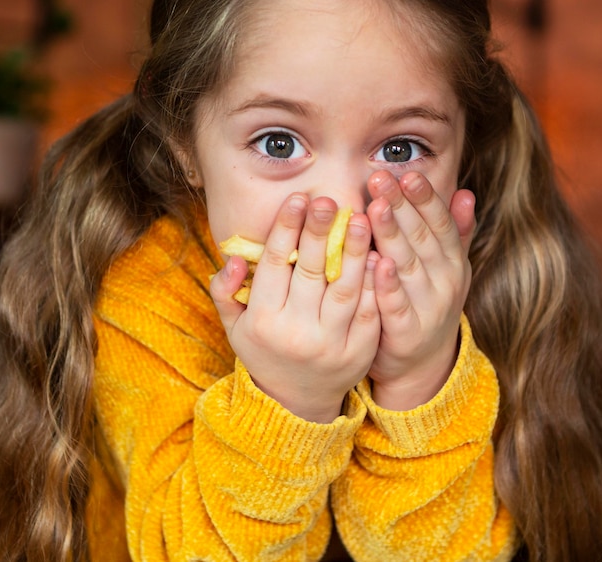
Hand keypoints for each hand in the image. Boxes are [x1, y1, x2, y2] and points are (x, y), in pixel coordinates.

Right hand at [210, 193, 380, 422]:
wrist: (296, 402)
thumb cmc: (263, 353)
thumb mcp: (233, 327)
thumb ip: (224, 291)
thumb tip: (233, 258)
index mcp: (261, 320)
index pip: (275, 264)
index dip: (286, 228)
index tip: (298, 198)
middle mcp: (295, 331)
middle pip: (311, 270)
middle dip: (321, 231)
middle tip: (330, 200)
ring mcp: (330, 344)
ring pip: (345, 288)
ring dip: (354, 251)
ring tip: (362, 218)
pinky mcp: (358, 352)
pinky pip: (368, 311)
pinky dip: (374, 282)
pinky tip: (378, 256)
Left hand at [366, 171, 475, 409]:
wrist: (421, 363)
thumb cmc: (426, 303)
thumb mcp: (447, 268)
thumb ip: (455, 232)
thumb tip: (464, 193)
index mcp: (452, 262)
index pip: (440, 223)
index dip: (425, 198)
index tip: (407, 173)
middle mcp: (445, 281)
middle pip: (421, 238)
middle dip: (401, 206)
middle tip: (380, 180)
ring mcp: (428, 308)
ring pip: (408, 265)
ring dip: (392, 235)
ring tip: (376, 208)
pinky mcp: (407, 333)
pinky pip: (396, 305)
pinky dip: (387, 284)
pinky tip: (376, 262)